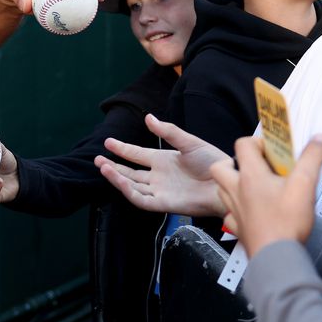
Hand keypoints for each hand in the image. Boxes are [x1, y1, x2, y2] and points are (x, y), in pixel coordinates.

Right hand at [95, 114, 229, 215]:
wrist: (225, 182)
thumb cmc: (212, 162)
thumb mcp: (188, 142)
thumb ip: (167, 131)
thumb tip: (148, 118)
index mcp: (163, 160)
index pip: (136, 155)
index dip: (122, 149)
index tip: (108, 142)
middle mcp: (158, 176)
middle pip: (130, 172)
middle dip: (113, 166)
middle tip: (97, 159)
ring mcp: (159, 190)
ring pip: (131, 185)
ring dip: (116, 177)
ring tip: (103, 167)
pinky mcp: (163, 203)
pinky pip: (141, 199)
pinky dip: (128, 190)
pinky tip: (118, 180)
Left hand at [211, 135, 321, 256]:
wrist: (275, 256)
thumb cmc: (287, 220)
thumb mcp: (305, 184)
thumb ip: (312, 158)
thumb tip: (320, 138)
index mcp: (250, 175)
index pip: (243, 145)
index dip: (257, 142)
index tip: (273, 151)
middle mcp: (236, 190)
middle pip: (220, 167)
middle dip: (234, 163)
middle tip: (255, 169)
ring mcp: (234, 210)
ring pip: (222, 190)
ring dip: (233, 185)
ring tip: (254, 188)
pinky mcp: (237, 228)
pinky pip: (230, 214)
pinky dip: (237, 210)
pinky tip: (252, 212)